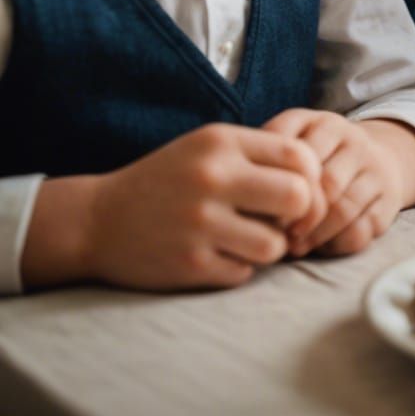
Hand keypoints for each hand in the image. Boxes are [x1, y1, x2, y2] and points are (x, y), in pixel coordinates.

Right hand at [27, 124, 320, 290]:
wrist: (97, 220)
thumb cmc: (168, 179)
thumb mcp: (211, 146)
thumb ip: (261, 154)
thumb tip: (317, 180)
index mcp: (223, 142)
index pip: (300, 155)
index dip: (313, 177)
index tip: (302, 191)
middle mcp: (213, 179)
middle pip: (298, 197)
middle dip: (303, 214)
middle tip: (288, 222)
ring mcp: (199, 224)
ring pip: (275, 245)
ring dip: (271, 248)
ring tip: (251, 240)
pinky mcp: (188, 265)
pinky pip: (244, 273)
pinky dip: (241, 268)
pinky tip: (221, 255)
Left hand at [263, 110, 414, 257]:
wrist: (375, 159)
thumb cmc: (316, 158)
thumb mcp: (292, 144)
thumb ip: (266, 160)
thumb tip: (243, 201)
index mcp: (323, 123)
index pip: (297, 153)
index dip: (274, 186)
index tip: (257, 208)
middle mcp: (354, 139)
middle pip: (325, 184)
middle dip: (298, 216)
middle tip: (277, 234)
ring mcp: (376, 168)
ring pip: (344, 209)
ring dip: (316, 235)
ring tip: (295, 246)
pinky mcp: (390, 198)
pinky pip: (364, 228)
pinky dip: (339, 243)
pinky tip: (323, 245)